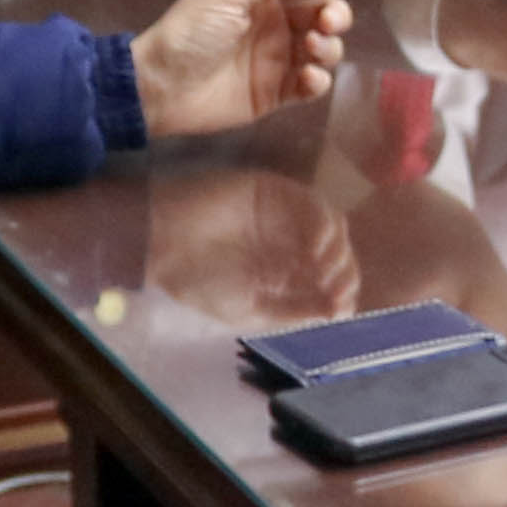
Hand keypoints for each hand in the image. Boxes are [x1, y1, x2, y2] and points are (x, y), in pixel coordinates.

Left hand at [131, 0, 349, 136]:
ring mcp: (280, 59)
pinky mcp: (278, 93)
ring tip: (312, 48)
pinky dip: (319, 80)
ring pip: (327, 47)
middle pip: (325, 10)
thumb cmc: (187, 34)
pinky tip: (307, 78)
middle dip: (335, 13)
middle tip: (326, 22)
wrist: (160, 86)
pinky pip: (314, 86)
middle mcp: (277, 23)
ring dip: (330, 46)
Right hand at [140, 162, 359, 327]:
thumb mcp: (250, 310)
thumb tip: (339, 314)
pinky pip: (314, 204)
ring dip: (339, 252)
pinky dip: (324, 227)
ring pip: (331, 228)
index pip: (328, 280)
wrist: (161, 245)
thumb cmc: (198, 281)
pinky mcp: (276, 192)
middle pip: (337, 253)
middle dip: (345, 275)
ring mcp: (285, 216)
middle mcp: (289, 242)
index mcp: (283, 272)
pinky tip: (315, 251)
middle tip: (337, 292)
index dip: (342, 294)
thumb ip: (294, 311)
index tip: (342, 310)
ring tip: (325, 273)